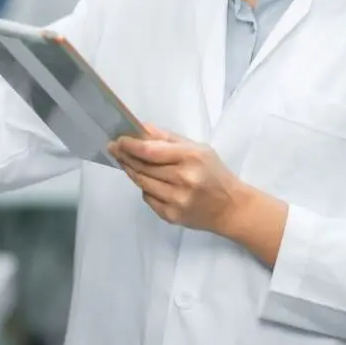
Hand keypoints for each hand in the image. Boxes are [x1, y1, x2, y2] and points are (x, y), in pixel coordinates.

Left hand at [109, 125, 244, 232]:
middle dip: (125, 156)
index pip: (150, 151)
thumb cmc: (214, 173)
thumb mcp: (198, 148)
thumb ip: (167, 138)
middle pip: (142, 167)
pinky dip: (144, 188)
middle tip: (114, 149)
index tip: (118, 140)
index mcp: (191, 157)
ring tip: (126, 162)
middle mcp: (183, 179)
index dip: (130, 145)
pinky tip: (147, 181)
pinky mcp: (171, 216)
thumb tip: (140, 128)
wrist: (231, 208)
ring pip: (142, 183)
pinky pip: (148, 198)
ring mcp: (176, 200)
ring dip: (131, 171)